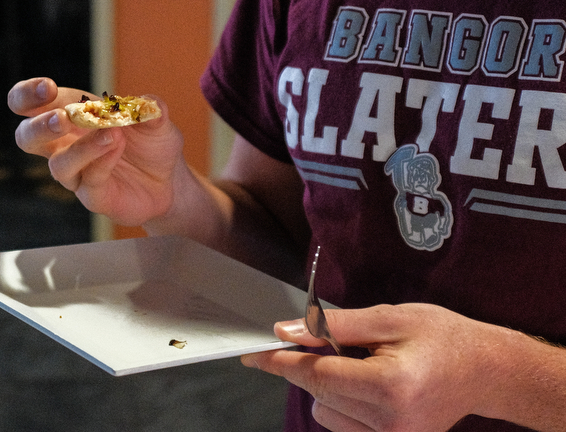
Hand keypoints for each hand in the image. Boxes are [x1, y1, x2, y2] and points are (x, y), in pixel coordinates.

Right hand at [9, 78, 184, 225]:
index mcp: (69, 116)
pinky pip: (90, 180)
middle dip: (39, 126)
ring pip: (59, 164)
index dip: (28, 95)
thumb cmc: (150, 144)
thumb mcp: (155, 119)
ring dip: (82, 147)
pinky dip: (103, 161)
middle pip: (26, 137)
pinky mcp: (93, 196)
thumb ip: (149, 108)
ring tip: (111, 134)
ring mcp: (77, 173)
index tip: (46, 88)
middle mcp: (64, 146)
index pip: (28, 105)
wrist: (169, 180)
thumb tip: (147, 102)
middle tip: (63, 118)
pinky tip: (118, 147)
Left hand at [241, 303, 513, 430]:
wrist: (486, 371)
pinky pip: (342, 424)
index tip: (253, 355)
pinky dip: (343, 403)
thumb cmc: (442, 337)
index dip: (280, 362)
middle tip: (339, 343)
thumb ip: (335, 326)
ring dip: (329, 386)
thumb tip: (287, 332)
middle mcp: (390, 423)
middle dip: (313, 365)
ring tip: (369, 368)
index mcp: (390, 386)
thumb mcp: (390, 318)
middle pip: (317, 393)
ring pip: (324, 411)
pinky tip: (372, 387)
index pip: (316, 374)